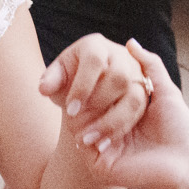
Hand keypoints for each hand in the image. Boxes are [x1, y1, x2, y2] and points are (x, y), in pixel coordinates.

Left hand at [38, 33, 150, 148]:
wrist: (87, 87)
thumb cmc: (69, 80)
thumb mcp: (57, 78)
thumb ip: (50, 80)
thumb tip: (44, 88)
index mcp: (96, 45)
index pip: (94, 61)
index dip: (82, 86)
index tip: (69, 110)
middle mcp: (121, 57)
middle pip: (119, 76)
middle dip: (99, 103)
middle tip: (79, 125)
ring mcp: (136, 75)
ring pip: (134, 97)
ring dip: (112, 122)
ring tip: (90, 140)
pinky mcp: (144, 94)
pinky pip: (138, 113)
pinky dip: (120, 130)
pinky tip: (102, 143)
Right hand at [74, 40, 188, 188]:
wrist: (188, 164)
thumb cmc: (180, 131)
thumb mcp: (165, 91)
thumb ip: (150, 66)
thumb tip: (130, 43)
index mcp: (119, 117)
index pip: (95, 95)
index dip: (97, 82)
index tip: (106, 74)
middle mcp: (106, 134)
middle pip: (82, 108)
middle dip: (94, 95)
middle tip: (114, 95)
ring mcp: (100, 151)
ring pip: (78, 122)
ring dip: (97, 111)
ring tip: (119, 116)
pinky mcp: (98, 166)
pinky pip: (83, 141)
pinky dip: (95, 128)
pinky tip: (113, 129)